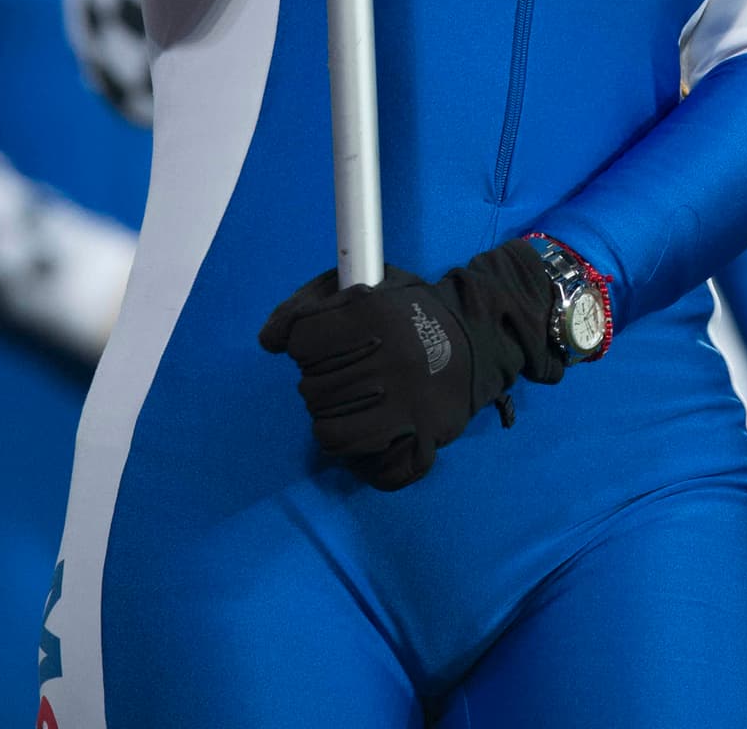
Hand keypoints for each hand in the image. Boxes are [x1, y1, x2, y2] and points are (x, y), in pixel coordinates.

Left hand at [259, 242, 562, 490]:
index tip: (320, 344)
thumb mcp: (362, 283)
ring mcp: (407, 402)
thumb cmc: (407, 309)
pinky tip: (367, 430)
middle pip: (311, 389)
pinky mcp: (423, 438)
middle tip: (342, 373)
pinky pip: (363, 463)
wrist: (477, 338)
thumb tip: (268, 340)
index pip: (302, 342)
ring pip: (329, 432)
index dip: (304, 344)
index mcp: (372, 311)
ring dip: (331, 419)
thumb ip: (308, 303)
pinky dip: (357, 453)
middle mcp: (389, 357)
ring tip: (351, 403)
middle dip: (318, 382)